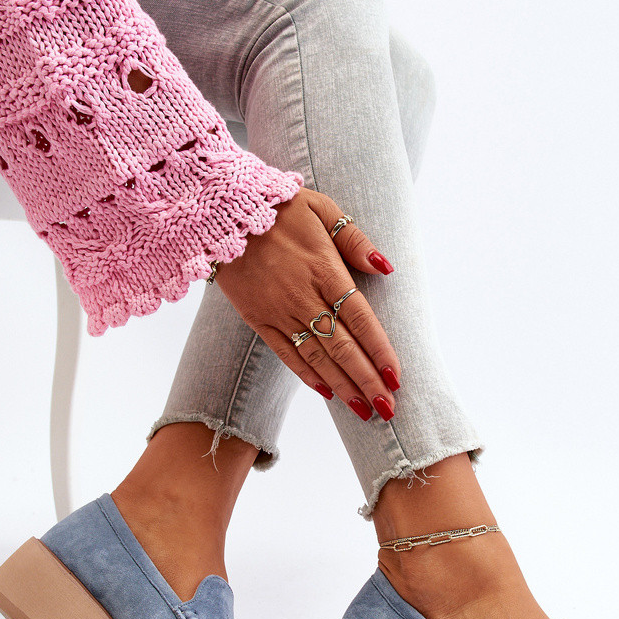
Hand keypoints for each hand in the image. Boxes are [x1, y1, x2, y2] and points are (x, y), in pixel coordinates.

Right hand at [214, 187, 400, 420]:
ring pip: (317, 357)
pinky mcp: (258, 319)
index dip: (380, 350)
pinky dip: (308, 375)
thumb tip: (385, 267)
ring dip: (343, 386)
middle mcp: (304, 296)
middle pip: (343, 347)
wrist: (221, 212)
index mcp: (325, 269)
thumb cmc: (278, 208)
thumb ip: (355, 240)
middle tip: (388, 407)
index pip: (360, 319)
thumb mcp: (322, 209)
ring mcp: (279, 312)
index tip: (397, 376)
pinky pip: (286, 354)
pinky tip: (327, 393)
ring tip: (364, 410)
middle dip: (367, 380)